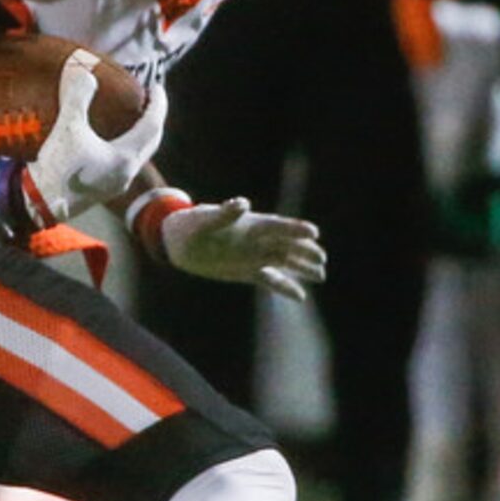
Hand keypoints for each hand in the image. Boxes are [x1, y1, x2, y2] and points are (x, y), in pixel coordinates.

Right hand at [21, 55, 166, 225]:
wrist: (40, 203)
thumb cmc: (58, 168)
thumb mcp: (67, 128)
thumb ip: (78, 98)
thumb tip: (84, 74)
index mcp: (125, 157)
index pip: (152, 125)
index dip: (158, 104)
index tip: (157, 87)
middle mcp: (126, 171)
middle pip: (151, 142)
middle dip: (154, 119)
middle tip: (151, 101)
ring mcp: (116, 183)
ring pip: (138, 154)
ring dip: (141, 135)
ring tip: (135, 118)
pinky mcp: (104, 189)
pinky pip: (125, 162)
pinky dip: (126, 146)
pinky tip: (113, 141)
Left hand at [159, 197, 326, 301]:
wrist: (178, 243)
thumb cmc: (191, 225)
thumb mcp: (205, 219)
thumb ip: (224, 213)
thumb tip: (243, 204)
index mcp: (251, 224)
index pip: (279, 225)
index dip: (296, 228)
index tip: (313, 233)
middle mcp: (258, 240)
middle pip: (288, 244)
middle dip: (305, 251)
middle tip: (321, 258)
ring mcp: (255, 256)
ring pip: (284, 262)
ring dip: (302, 268)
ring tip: (321, 275)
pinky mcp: (248, 272)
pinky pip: (271, 280)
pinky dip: (284, 287)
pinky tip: (300, 296)